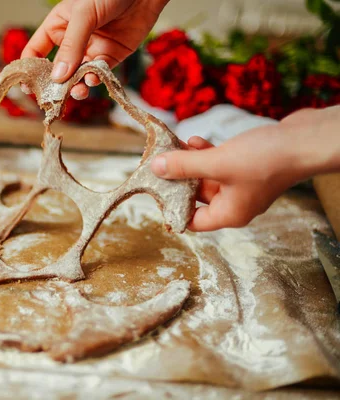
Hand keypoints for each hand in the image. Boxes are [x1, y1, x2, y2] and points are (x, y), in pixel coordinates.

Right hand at [22, 0, 168, 98]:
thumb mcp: (84, 15)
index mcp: (58, 26)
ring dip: (76, 87)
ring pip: (77, 76)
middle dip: (56, 84)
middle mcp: (72, 41)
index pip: (36, 50)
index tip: (28, 87)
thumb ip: (71, 46)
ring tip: (78, 92)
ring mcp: (91, 50)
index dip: (30, 69)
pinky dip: (94, 81)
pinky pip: (98, 74)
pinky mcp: (110, 57)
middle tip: (55, 97)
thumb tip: (58, 77)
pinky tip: (93, 81)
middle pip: (57, 69)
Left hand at [150, 106, 339, 231]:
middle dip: (178, 177)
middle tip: (160, 161)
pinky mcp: (247, 166)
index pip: (192, 221)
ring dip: (190, 162)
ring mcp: (242, 184)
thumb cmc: (267, 159)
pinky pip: (218, 164)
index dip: (172, 209)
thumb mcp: (217, 163)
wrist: (306, 140)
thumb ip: (184, 166)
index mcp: (229, 213)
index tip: (156, 191)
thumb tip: (155, 168)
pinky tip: (196, 140)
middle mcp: (235, 203)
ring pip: (206, 176)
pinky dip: (205, 154)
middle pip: (196, 196)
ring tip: (177, 145)